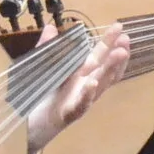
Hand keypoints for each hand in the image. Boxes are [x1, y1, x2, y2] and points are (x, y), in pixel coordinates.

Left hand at [25, 22, 128, 153]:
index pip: (99, 56)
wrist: (28, 126)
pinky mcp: (69, 114)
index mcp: (80, 74)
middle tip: (126, 39)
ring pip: (100, 84)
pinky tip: (91, 84)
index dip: (109, 42)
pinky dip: (87, 94)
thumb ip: (47, 48)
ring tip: (120, 54)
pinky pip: (81, 104)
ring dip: (110, 69)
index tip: (119, 27)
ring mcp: (80, 100)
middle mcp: (85, 86)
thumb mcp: (42, 68)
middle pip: (104, 69)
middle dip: (117, 54)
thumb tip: (51, 27)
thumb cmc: (39, 97)